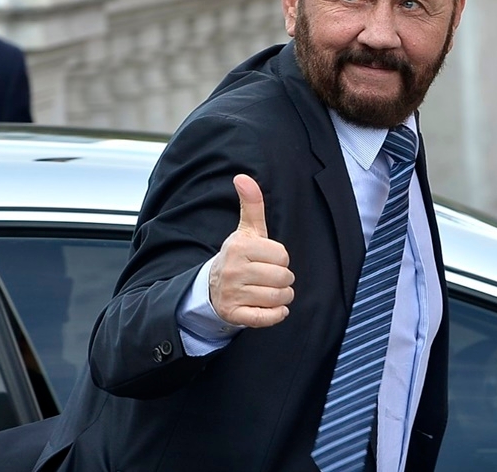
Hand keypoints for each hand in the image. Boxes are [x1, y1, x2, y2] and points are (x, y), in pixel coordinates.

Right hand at [209, 174, 294, 327]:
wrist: (213, 286)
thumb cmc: (239, 256)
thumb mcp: (246, 230)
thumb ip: (252, 204)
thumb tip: (243, 177)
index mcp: (238, 247)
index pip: (282, 255)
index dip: (280, 259)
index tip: (268, 260)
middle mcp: (233, 270)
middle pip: (283, 278)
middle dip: (283, 279)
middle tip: (270, 277)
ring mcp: (232, 294)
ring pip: (277, 298)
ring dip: (282, 297)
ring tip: (271, 291)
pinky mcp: (234, 314)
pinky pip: (266, 318)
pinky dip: (275, 315)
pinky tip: (272, 308)